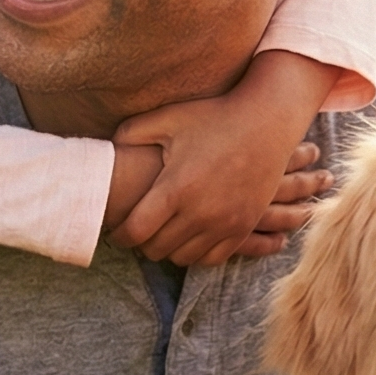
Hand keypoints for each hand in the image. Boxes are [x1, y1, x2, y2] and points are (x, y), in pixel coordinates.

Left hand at [109, 50, 338, 267]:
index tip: (114, 232)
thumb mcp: (168, 118)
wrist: (267, 121)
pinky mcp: (244, 226)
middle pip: (156, 249)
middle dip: (140, 244)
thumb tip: (108, 147)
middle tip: (136, 233)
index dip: (119, 236)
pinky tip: (187, 238)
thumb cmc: (214, 117)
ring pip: (183, 258)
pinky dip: (196, 253)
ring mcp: (225, 222)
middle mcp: (200, 212)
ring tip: (160, 236)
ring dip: (168, 250)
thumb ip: (131, 133)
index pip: (136, 231)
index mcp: (176, 188)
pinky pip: (213, 258)